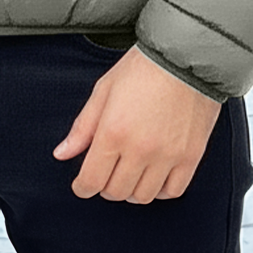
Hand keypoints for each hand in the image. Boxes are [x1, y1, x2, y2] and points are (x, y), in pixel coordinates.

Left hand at [53, 46, 220, 203]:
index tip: (82, 184)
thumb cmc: (144, 68)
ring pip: (142, 196)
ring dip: (131, 190)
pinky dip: (159, 190)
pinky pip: (172, 191)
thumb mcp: (104, 90)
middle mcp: (140, 148)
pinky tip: (153, 175)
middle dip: (104, 186)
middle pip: (116, 191)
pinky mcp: (190, 156)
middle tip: (106, 172)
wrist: (185, 57)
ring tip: (129, 173)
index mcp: (114, 131)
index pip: (91, 180)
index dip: (82, 187)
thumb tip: (62, 153)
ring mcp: (167, 156)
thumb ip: (83, 126)